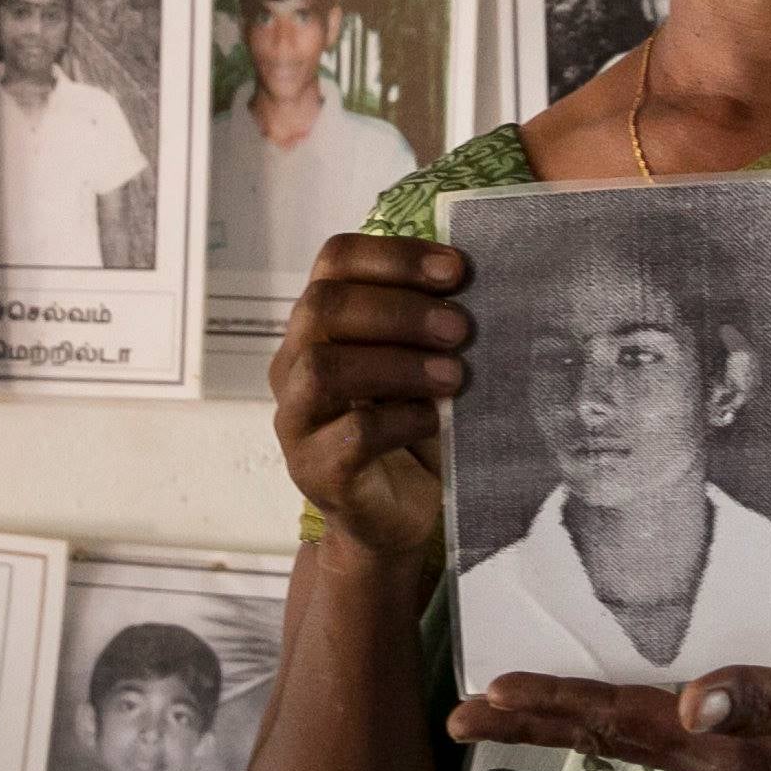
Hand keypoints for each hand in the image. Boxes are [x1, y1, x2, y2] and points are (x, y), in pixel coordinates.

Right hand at [270, 235, 465, 565]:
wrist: (399, 515)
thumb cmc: (412, 426)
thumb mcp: (420, 361)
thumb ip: (430, 321)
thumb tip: (477, 280)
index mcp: (320, 325)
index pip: (334, 261)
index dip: (394, 256)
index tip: (455, 270)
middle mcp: (294, 364)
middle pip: (323, 308)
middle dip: (399, 309)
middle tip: (460, 328)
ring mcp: (297, 420)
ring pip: (323, 369)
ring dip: (398, 364)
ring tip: (454, 375)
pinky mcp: (316, 471)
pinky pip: (352, 434)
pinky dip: (403, 418)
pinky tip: (435, 418)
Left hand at [448, 659, 770, 770]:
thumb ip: (763, 696)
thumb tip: (691, 702)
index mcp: (716, 748)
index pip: (612, 722)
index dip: (549, 705)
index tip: (483, 695)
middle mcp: (708, 762)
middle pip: (600, 738)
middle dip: (529, 723)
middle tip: (456, 719)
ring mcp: (725, 763)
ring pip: (623, 740)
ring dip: (563, 724)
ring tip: (507, 714)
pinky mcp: (745, 754)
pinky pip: (656, 737)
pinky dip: (611, 720)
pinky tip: (609, 713)